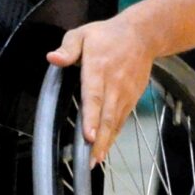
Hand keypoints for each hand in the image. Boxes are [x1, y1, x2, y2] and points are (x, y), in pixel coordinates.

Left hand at [46, 13, 156, 166]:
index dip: (91, 117)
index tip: (87, 135)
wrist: (142, 35)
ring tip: (95, 160)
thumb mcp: (83, 34)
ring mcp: (125, 93)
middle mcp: (114, 83)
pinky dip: (114, 135)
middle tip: (90, 159)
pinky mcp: (132, 98)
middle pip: (107, 115)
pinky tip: (104, 149)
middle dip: (99, 139)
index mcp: (98, 67)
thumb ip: (68, 48)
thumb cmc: (107, 35)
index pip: (94, 95)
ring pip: (115, 121)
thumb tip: (52, 58)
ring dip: (106, 142)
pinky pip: (121, 120)